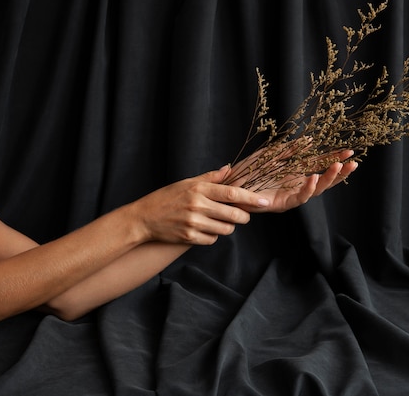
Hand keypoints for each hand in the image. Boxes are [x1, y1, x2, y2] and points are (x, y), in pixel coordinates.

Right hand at [127, 166, 270, 244]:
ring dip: (227, 227)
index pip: (232, 194)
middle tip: (242, 215)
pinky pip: (212, 239)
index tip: (264, 202)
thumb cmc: (166, 198)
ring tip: (219, 221)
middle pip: (234, 214)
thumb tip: (229, 168)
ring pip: (225, 229)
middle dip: (243, 217)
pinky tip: (205, 229)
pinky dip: (213, 236)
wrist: (144, 218)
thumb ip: (210, 178)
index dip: (251, 199)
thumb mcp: (187, 183)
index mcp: (199, 189)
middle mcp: (197, 205)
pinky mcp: (189, 238)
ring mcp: (193, 223)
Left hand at [226, 150, 357, 212]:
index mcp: (297, 173)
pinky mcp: (281, 204)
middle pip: (324, 180)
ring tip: (337, 167)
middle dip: (339, 172)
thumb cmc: (249, 170)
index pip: (321, 166)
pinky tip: (314, 178)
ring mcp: (290, 196)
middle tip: (353, 163)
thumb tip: (311, 141)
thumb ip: (291, 149)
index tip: (350, 152)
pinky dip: (307, 188)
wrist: (230, 184)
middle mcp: (296, 186)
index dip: (335, 160)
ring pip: (315, 190)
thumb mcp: (272, 154)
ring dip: (328, 179)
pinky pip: (298, 198)